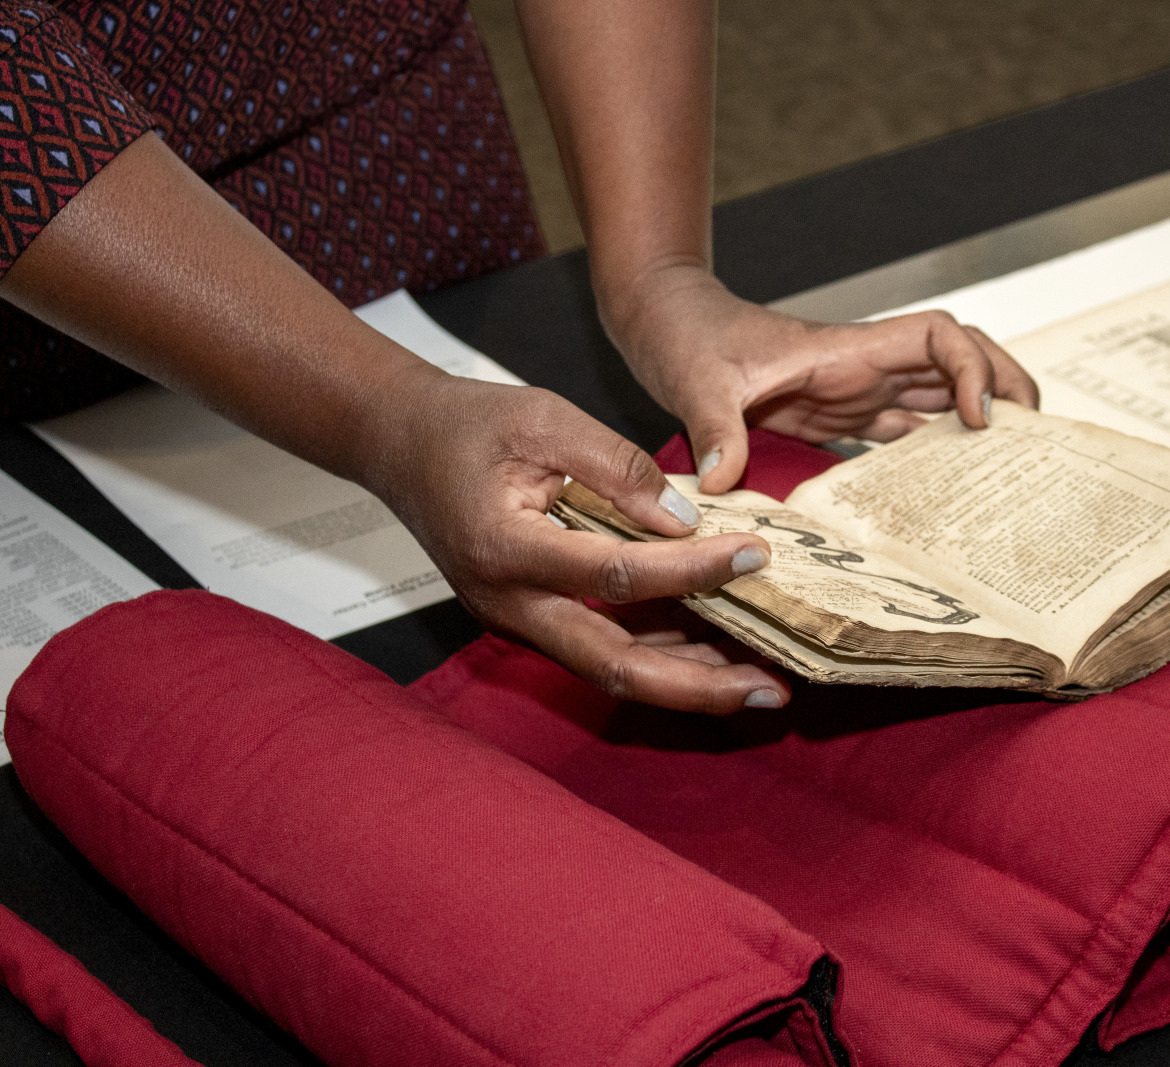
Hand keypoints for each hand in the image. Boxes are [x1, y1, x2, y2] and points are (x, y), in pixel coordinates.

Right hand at [360, 366, 790, 713]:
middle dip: (697, 686)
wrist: (398, 444)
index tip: (755, 554)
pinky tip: (712, 651)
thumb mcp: (546, 419)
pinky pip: (600, 649)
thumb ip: (619, 467)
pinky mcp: (531, 618)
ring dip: (686, 681)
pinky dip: (658, 654)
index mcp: (507, 550)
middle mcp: (509, 604)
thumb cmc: (467, 425)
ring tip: (758, 682)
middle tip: (770, 690)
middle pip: (614, 667)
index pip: (617, 575)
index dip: (692, 570)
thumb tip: (685, 520)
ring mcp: (517, 619)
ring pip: (610, 670)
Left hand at [602, 264, 1039, 492]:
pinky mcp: (839, 416)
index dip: (974, 369)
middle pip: (961, 363)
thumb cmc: (687, 336)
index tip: (978, 419)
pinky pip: (903, 433)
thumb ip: (714, 430)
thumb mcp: (696, 383)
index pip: (938, 337)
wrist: (668, 325)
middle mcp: (863, 368)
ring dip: (979, 426)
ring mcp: (855, 392)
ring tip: (1015, 471)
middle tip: (1036, 439)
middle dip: (1006, 389)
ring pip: (940, 398)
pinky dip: (933, 457)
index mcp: (847, 350)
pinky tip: (949, 495)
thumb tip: (720, 484)